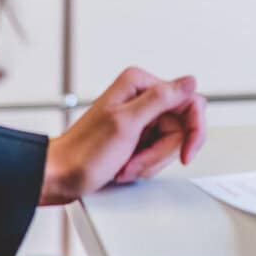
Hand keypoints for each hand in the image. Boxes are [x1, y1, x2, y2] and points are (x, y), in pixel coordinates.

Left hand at [40, 67, 206, 205]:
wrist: (61, 175)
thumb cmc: (83, 153)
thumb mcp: (126, 124)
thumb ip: (160, 99)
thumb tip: (190, 81)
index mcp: (139, 84)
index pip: (188, 101)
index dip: (193, 130)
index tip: (185, 153)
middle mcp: (141, 96)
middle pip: (180, 126)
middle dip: (161, 151)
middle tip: (137, 159)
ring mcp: (140, 117)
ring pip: (170, 142)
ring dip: (150, 160)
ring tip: (126, 164)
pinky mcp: (137, 134)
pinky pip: (158, 151)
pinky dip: (144, 164)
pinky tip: (125, 166)